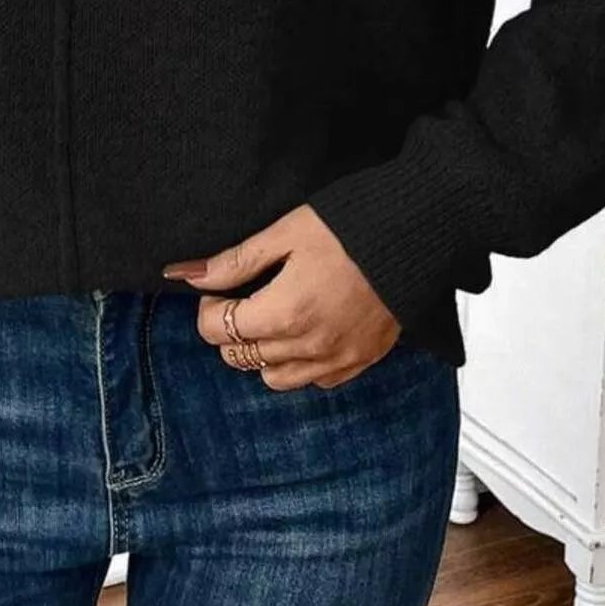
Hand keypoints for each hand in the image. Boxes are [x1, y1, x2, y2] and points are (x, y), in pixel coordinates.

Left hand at [162, 202, 401, 388]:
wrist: (418, 231)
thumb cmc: (352, 225)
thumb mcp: (285, 233)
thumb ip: (235, 261)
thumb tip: (186, 275)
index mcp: (284, 311)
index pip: (218, 331)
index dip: (209, 309)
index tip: (219, 290)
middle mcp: (309, 345)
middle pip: (240, 356)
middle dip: (231, 329)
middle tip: (245, 298)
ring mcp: (337, 358)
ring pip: (274, 378)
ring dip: (263, 352)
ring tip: (275, 316)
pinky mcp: (362, 360)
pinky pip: (316, 380)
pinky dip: (301, 363)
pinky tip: (307, 330)